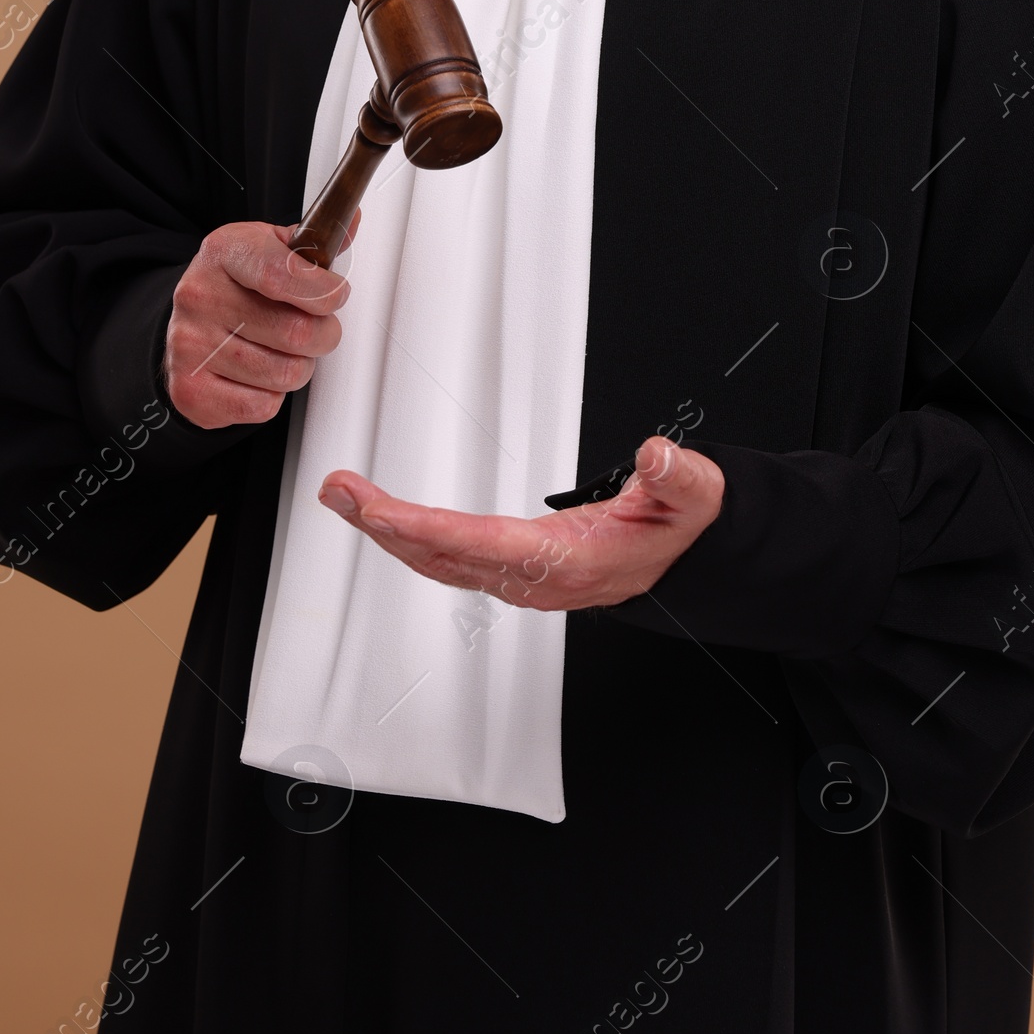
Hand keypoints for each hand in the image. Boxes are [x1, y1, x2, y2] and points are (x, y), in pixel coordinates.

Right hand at [164, 217, 354, 428]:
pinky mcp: (192, 391)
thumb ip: (311, 241)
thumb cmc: (233, 283)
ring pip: (285, 373)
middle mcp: (200, 298)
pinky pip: (263, 405)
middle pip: (296, 332)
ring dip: (299, 366)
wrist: (183, 321)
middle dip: (323, 334)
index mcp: (223, 253)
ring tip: (284, 350)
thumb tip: (351, 221)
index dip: (322, 291)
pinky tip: (259, 373)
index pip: (281, 274)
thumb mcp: (267, 246)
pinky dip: (273, 394)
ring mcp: (191, 346)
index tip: (336, 295)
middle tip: (317, 328)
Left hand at [316, 435, 724, 610]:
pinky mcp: (510, 570)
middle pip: (443, 556)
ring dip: (388, 531)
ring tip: (345, 497)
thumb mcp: (694, 494)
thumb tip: (655, 454)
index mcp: (570, 560)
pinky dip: (410, 537)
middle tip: (339, 491)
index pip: (483, 544)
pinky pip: (448, 559)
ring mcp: (518, 579)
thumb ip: (677, 476)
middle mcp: (534, 577)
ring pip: (438, 561)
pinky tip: (385, 521)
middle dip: (385, 525)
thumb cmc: (679, 526)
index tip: (382, 512)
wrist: (683, 559)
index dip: (427, 529)